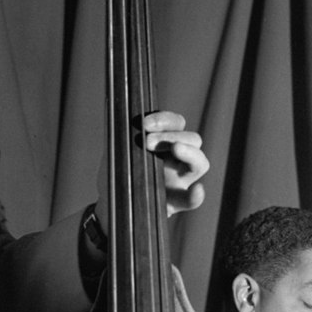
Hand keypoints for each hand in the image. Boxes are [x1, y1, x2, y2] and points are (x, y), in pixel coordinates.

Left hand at [95, 111, 207, 231]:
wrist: (110, 205)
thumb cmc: (116, 174)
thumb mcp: (115, 150)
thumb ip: (121, 133)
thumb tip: (114, 106)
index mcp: (164, 142)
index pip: (176, 123)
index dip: (164, 119)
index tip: (144, 124)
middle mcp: (176, 158)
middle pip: (193, 139)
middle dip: (171, 136)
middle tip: (147, 142)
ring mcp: (180, 180)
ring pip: (200, 163)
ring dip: (190, 153)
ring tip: (175, 150)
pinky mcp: (176, 202)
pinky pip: (193, 199)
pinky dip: (197, 195)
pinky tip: (196, 190)